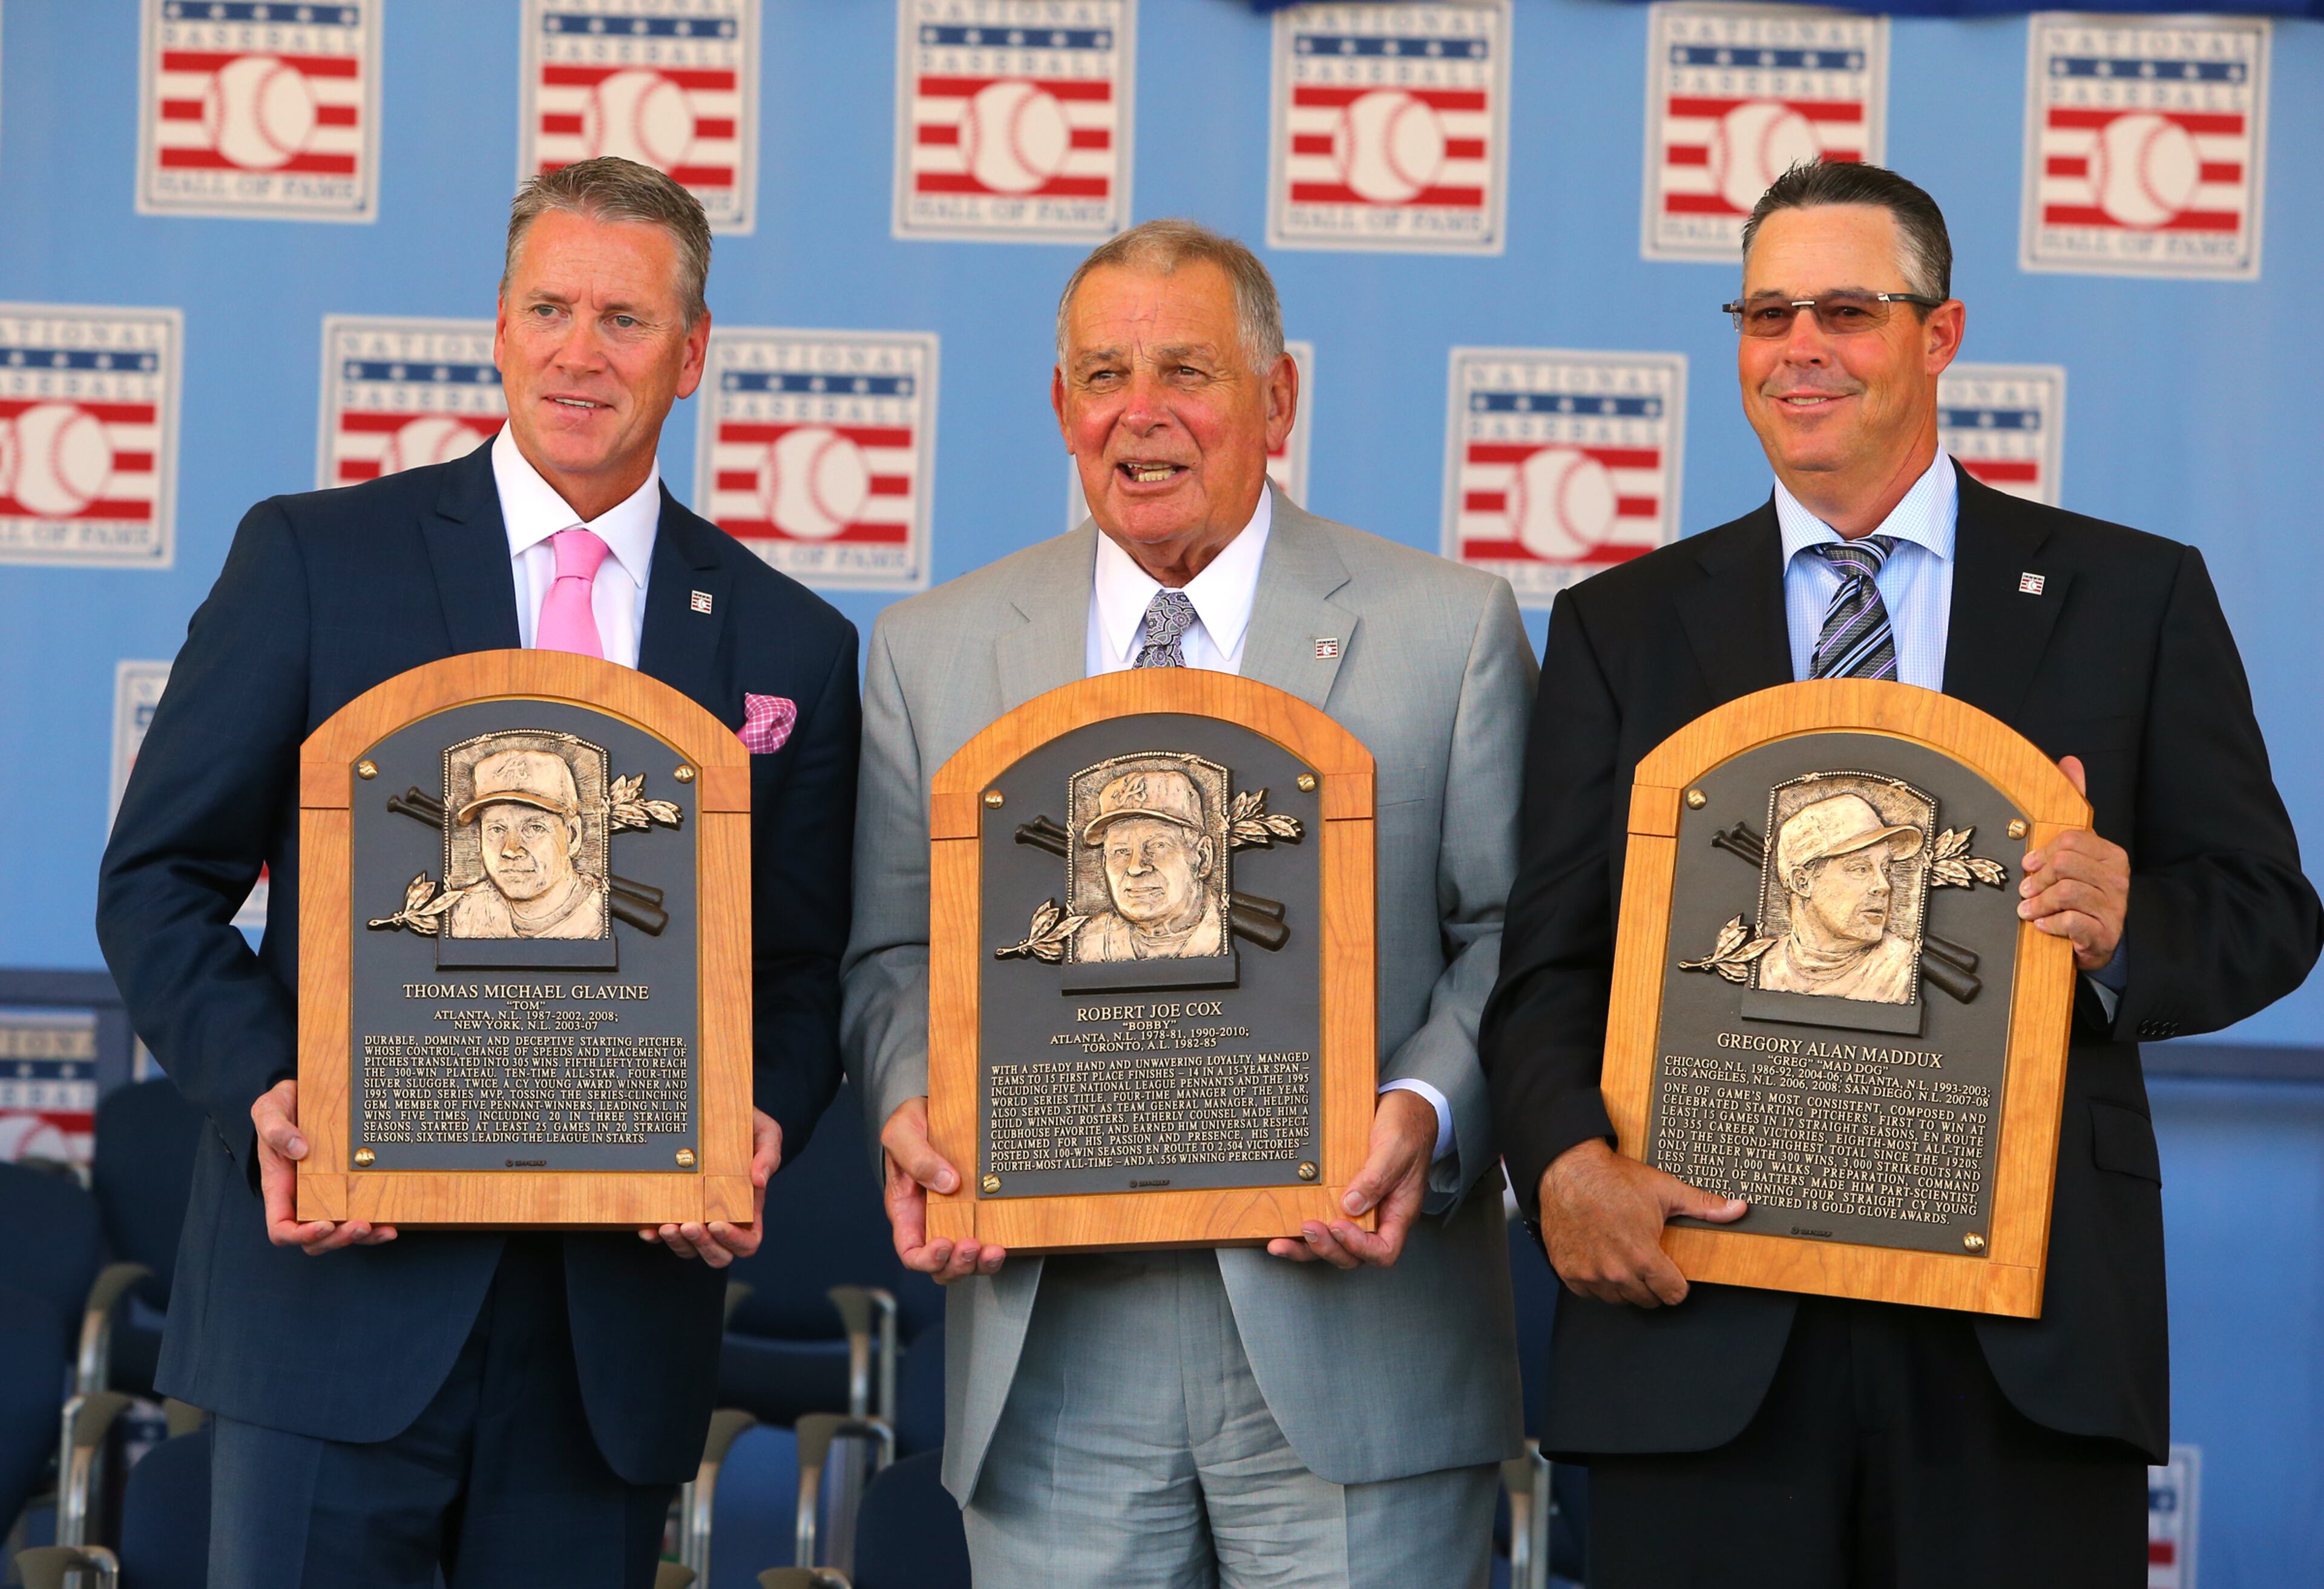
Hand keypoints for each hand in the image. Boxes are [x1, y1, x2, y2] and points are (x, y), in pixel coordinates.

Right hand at [253, 1079, 397, 1255]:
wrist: (304, 1095)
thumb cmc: (281, 1106)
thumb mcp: (270, 1110)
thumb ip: (276, 1129)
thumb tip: (299, 1149)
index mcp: (280, 1188)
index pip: (282, 1229)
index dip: (301, 1235)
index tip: (324, 1224)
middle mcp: (302, 1198)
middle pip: (315, 1239)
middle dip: (338, 1239)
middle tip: (361, 1225)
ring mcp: (326, 1195)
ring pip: (340, 1232)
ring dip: (361, 1238)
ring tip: (383, 1230)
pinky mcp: (347, 1187)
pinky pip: (359, 1213)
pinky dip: (375, 1225)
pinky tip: (392, 1224)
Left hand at [638, 1109, 779, 1266]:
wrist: (717, 1112)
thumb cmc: (746, 1125)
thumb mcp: (765, 1133)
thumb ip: (769, 1155)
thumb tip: (759, 1181)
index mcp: (749, 1208)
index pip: (748, 1242)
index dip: (734, 1241)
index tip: (717, 1223)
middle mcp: (723, 1218)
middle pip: (718, 1255)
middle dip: (703, 1245)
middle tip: (689, 1224)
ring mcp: (697, 1216)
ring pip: (690, 1250)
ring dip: (678, 1244)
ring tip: (667, 1226)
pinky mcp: (674, 1208)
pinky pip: (664, 1235)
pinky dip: (655, 1237)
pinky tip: (648, 1229)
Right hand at [882, 1097, 1003, 1283]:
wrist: (936, 1110)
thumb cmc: (912, 1124)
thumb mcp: (902, 1132)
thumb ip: (917, 1158)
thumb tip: (947, 1184)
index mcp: (907, 1211)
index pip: (911, 1252)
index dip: (926, 1259)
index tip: (943, 1245)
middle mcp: (931, 1221)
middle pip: (941, 1265)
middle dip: (957, 1265)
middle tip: (972, 1246)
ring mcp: (957, 1218)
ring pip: (966, 1260)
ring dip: (980, 1264)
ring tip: (993, 1250)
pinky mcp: (980, 1210)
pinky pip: (987, 1240)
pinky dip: (995, 1249)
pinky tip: (1004, 1240)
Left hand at [1265, 1088, 1434, 1269]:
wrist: (1402, 1107)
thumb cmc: (1407, 1128)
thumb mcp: (1395, 1149)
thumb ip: (1375, 1178)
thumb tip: (1350, 1206)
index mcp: (1398, 1212)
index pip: (1383, 1250)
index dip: (1360, 1247)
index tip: (1339, 1225)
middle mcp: (1377, 1216)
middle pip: (1353, 1254)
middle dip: (1328, 1247)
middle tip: (1308, 1228)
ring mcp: (1358, 1209)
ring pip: (1333, 1243)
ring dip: (1308, 1246)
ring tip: (1281, 1242)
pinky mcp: (1340, 1195)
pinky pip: (1322, 1219)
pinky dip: (1300, 1229)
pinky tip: (1280, 1227)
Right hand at [1536, 1139, 1744, 1307]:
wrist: (1568, 1169)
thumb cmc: (1613, 1179)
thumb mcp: (1665, 1190)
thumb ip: (1704, 1205)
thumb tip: (1738, 1209)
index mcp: (1643, 1256)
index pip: (1672, 1295)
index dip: (1677, 1284)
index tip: (1672, 1274)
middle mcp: (1616, 1271)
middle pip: (1647, 1301)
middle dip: (1652, 1285)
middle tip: (1647, 1262)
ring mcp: (1590, 1274)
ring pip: (1618, 1299)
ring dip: (1625, 1286)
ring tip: (1625, 1260)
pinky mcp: (1568, 1272)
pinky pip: (1590, 1294)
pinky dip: (1597, 1283)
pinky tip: (1601, 1261)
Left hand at [2019, 755, 2129, 972]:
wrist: (2097, 941)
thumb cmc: (2081, 892)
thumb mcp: (2077, 851)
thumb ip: (2075, 807)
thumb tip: (2070, 761)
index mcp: (2111, 855)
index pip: (2072, 840)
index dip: (2042, 852)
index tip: (2027, 864)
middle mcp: (2117, 879)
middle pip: (2065, 865)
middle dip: (2037, 878)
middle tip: (2025, 890)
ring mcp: (2114, 907)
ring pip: (2065, 892)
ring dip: (2038, 902)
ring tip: (2028, 909)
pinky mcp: (2105, 933)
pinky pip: (2072, 921)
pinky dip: (2050, 923)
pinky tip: (2042, 925)